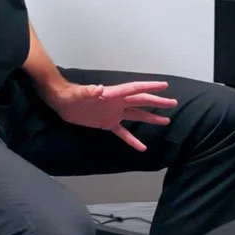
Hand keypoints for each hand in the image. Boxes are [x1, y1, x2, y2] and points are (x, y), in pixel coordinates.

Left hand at [45, 80, 177, 151]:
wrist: (62, 102)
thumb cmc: (70, 94)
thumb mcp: (79, 93)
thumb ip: (89, 91)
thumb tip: (100, 89)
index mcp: (113, 94)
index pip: (135, 89)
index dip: (149, 87)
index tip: (164, 86)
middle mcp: (117, 102)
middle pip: (141, 101)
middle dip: (157, 102)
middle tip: (172, 103)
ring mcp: (114, 113)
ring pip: (137, 115)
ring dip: (151, 118)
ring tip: (166, 121)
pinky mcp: (107, 123)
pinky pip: (123, 132)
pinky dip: (132, 139)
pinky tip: (142, 147)